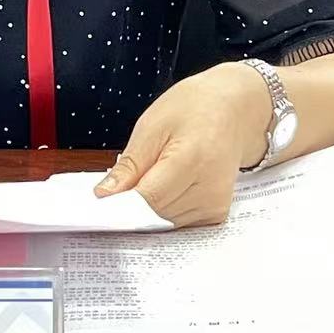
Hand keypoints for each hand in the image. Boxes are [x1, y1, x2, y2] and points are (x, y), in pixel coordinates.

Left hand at [92, 63, 270, 226]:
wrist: (235, 110)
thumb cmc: (195, 109)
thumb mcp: (152, 125)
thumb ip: (130, 165)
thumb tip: (105, 195)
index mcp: (193, 159)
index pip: (148, 199)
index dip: (119, 204)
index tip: (98, 203)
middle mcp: (209, 188)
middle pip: (154, 216)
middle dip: (130, 206)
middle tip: (115, 188)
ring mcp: (216, 204)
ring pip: (163, 223)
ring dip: (146, 209)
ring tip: (146, 179)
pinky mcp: (216, 214)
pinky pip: (178, 223)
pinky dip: (162, 211)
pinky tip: (162, 188)